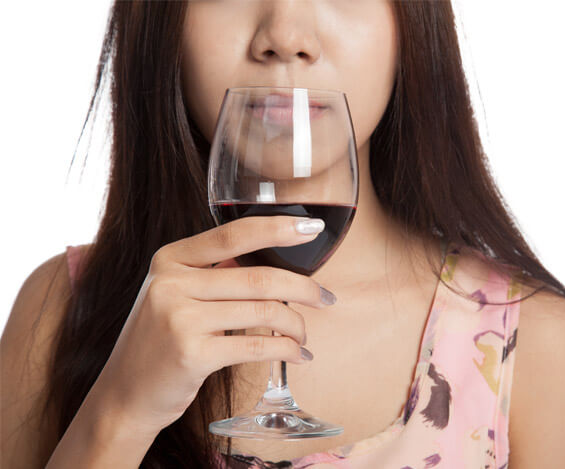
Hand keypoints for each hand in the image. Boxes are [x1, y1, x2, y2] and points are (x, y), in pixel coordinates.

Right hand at [89, 215, 331, 437]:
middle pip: (258, 277)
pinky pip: (255, 346)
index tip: (312, 228)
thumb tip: (277, 263)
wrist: (125, 393)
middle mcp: (171, 282)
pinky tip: (297, 354)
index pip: (233, 234)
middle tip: (326, 297)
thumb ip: (216, 274)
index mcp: (170, 259)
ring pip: (262, 312)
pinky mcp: (190, 353)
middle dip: (303, 287)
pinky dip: (285, 350)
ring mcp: (178, 318)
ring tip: (304, 334)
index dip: (278, 228)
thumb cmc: (161, 341)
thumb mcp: (176, 295)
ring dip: (295, 324)